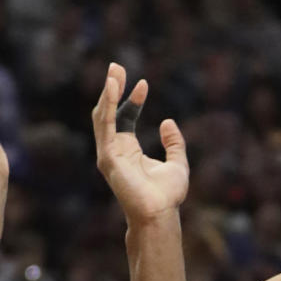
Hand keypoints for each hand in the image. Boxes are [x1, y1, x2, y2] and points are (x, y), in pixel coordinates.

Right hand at [93, 63, 188, 224]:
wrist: (160, 214)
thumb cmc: (167, 196)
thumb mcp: (177, 163)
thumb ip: (174, 143)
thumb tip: (167, 122)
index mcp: (128, 151)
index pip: (125, 117)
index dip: (133, 99)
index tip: (143, 83)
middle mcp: (115, 150)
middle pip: (109, 113)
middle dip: (112, 89)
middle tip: (116, 66)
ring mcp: (109, 154)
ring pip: (103, 116)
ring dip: (108, 93)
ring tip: (114, 72)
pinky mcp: (108, 158)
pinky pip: (106, 126)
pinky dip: (108, 106)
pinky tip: (113, 87)